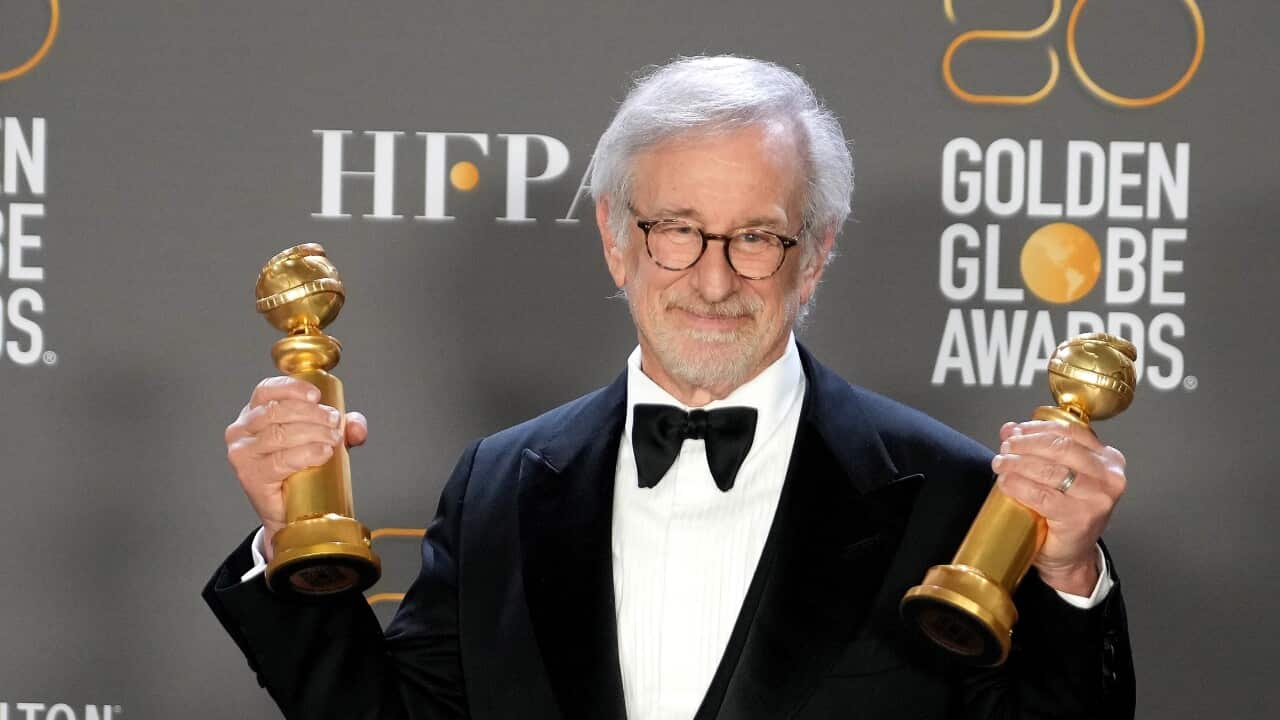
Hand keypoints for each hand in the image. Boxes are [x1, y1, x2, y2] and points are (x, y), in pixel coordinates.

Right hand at [224, 376, 368, 560]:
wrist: (289, 511)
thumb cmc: (301, 469)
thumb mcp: (325, 439)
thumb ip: (344, 427)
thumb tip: (356, 426)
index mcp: (254, 413)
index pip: (267, 390)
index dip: (293, 388)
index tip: (318, 396)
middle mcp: (241, 430)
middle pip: (277, 411)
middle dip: (312, 414)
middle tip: (335, 423)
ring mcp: (242, 453)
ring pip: (279, 434)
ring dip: (313, 433)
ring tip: (333, 440)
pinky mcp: (250, 475)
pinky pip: (279, 461)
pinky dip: (305, 454)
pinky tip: (323, 453)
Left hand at [992, 420, 1126, 595]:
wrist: (1071, 556)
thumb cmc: (1065, 513)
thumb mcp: (1056, 474)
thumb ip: (1037, 448)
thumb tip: (1009, 429)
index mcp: (1108, 459)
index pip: (1070, 431)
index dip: (1037, 428)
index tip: (1015, 431)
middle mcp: (1109, 476)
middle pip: (1059, 447)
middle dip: (1026, 444)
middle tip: (1005, 448)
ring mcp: (1097, 497)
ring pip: (1050, 469)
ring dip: (1018, 463)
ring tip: (1000, 464)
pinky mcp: (1080, 516)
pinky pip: (1042, 495)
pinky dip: (1019, 486)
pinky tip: (1005, 483)